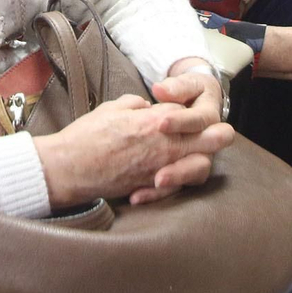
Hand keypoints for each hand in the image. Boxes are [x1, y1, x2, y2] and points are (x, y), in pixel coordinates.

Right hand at [33, 89, 232, 209]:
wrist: (70, 168)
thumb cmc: (87, 136)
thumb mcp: (113, 107)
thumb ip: (136, 105)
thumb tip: (147, 108)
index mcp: (155, 121)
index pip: (189, 114)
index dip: (190, 112)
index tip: (187, 112)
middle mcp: (164, 145)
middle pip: (210, 140)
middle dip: (219, 135)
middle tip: (221, 133)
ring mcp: (160, 168)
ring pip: (201, 166)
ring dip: (204, 160)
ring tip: (202, 156)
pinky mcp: (151, 187)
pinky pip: (178, 186)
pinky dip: (180, 181)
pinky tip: (174, 176)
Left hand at [136, 68, 227, 203]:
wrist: (192, 103)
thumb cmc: (187, 91)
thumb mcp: (185, 85)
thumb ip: (176, 87)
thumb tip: (161, 89)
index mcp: (207, 117)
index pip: (200, 121)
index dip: (181, 122)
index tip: (161, 122)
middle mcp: (206, 142)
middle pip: (202, 158)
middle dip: (181, 167)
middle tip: (159, 174)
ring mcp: (196, 159)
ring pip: (192, 175)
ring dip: (174, 180)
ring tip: (154, 183)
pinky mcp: (182, 171)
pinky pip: (175, 187)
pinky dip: (156, 193)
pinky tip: (136, 196)